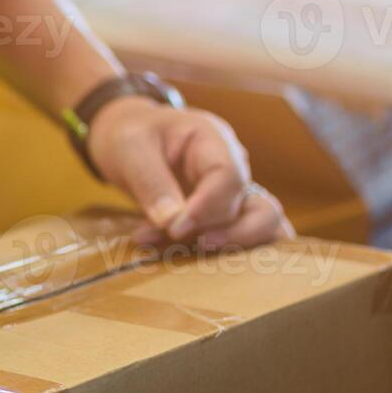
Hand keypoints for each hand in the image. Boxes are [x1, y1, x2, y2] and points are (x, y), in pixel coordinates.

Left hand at [85, 96, 293, 249]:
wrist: (126, 142)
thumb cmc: (130, 137)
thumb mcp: (130, 150)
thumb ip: (151, 183)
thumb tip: (172, 222)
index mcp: (214, 140)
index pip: (230, 177)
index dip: (207, 208)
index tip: (174, 228)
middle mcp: (235, 168)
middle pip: (256, 209)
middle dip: (219, 233)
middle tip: (174, 239)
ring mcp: (234, 194)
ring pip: (264, 229)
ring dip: (229, 248)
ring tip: (180, 252)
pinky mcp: (223, 217)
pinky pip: (240, 241)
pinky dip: (218, 255)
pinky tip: (174, 255)